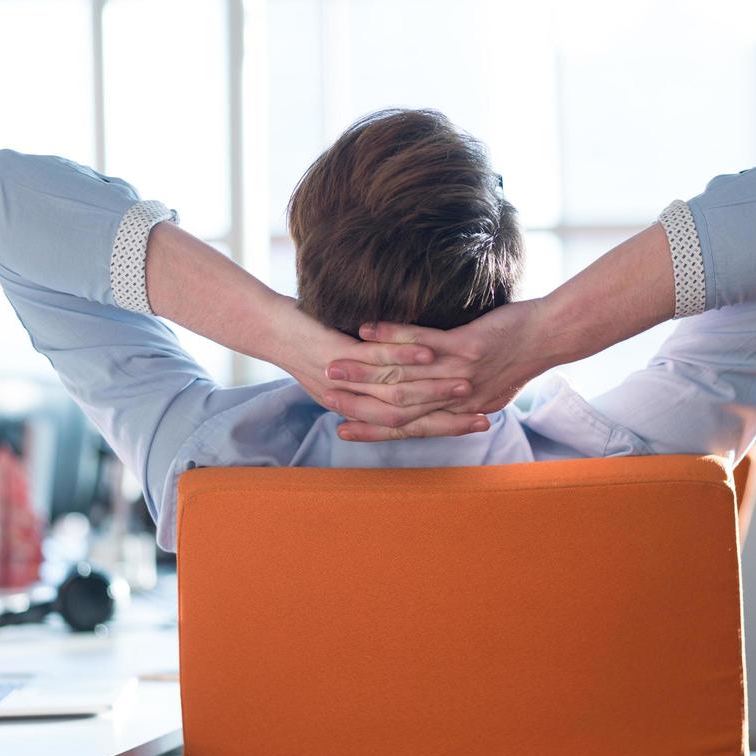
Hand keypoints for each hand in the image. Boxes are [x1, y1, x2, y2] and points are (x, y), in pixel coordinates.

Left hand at [265, 296, 487, 436]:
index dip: (448, 425)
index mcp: (362, 406)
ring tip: (465, 383)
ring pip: (396, 390)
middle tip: (485, 416)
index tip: (481, 423)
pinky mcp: (337, 356)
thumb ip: (380, 375)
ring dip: (432, 388)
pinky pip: (373, 360)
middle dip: (449, 417)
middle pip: (411, 416)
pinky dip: (402, 355)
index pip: (414, 423)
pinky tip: (426, 351)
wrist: (271, 330)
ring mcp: (348, 380)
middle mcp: (356, 401)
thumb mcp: (351, 364)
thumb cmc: (313, 341)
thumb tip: (414, 372)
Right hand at [322, 300, 550, 441]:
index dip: (373, 430)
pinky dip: (392, 335)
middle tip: (324, 395)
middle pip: (398, 405)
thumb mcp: (489, 389)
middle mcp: (456, 399)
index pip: (409, 427)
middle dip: (357, 402)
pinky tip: (365, 328)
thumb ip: (461, 401)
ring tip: (333, 362)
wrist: (549, 336)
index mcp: (459, 412)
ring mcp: (459, 373)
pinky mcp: (465, 347)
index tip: (342, 430)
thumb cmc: (518, 357)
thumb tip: (441, 407)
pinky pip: (422, 342)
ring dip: (364, 368)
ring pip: (403, 375)